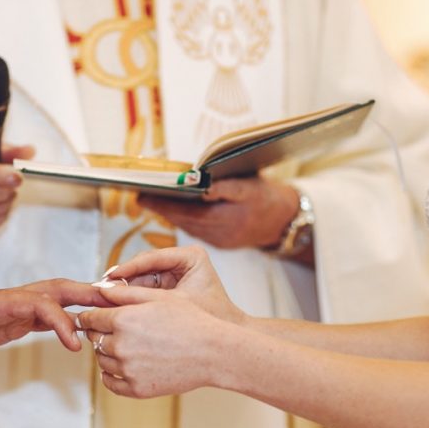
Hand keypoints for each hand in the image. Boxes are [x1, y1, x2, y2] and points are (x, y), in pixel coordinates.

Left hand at [0, 279, 108, 375]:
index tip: (75, 344)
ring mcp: (16, 306)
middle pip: (56, 288)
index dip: (61, 321)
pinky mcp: (17, 317)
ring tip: (112, 309)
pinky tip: (88, 324)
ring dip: (83, 300)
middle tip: (116, 302)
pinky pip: (50, 311)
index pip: (40, 303)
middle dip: (86, 293)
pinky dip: (71, 315)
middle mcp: (12, 299)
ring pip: (57, 297)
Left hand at [77, 291, 228, 397]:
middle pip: (94, 339)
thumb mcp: (159, 298)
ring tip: (126, 346)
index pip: (90, 318)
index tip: (93, 318)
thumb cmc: (191, 321)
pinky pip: (111, 383)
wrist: (213, 353)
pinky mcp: (137, 389)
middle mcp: (121, 345)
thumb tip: (99, 290)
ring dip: (107, 353)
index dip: (90, 316)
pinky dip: (111, 375)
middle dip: (100, 333)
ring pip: (101, 360)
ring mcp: (128, 369)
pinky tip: (122, 366)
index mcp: (124, 319)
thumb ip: (125, 293)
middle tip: (114, 330)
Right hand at [97, 245, 245, 324]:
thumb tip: (105, 290)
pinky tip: (116, 310)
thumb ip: (140, 297)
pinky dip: (131, 301)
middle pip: (143, 268)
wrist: (229, 344)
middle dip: (122, 281)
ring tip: (104, 301)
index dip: (127, 269)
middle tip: (100, 290)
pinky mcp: (169, 289)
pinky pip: (144, 292)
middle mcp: (181, 262)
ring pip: (141, 280)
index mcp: (190, 256)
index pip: (151, 258)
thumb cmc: (210, 322)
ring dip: (123, 292)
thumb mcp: (172, 307)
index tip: (108, 277)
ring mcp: (174, 275)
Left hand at [138, 175, 296, 249]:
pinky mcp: (221, 242)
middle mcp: (219, 234)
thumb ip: (225, 187)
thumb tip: (201, 185)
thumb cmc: (268, 199)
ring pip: (187, 227)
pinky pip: (197, 230)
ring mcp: (219, 240)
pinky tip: (176, 209)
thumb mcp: (250, 186)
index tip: (142, 195)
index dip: (162, 204)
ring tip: (153, 200)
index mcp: (225, 220)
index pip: (185, 212)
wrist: (287, 222)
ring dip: (171, 214)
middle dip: (162, 208)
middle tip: (142, 197)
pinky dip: (185, 219)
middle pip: (182, 221)